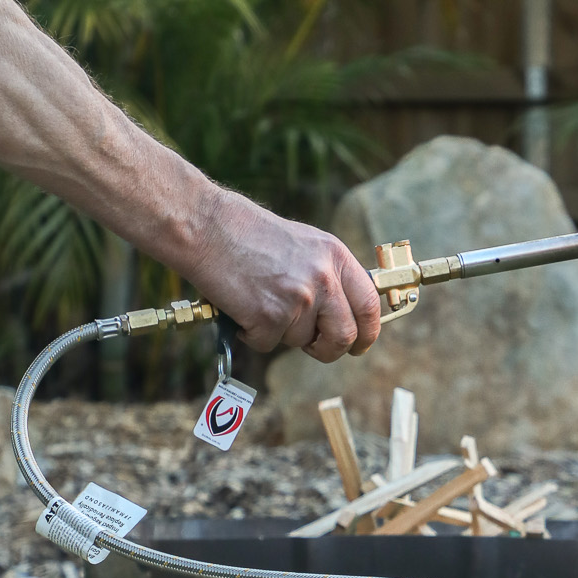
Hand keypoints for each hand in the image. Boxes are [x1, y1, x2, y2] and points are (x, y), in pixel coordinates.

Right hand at [187, 189, 380, 360]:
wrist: (208, 227)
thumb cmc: (250, 234)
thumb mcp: (306, 244)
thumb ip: (329, 274)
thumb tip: (344, 311)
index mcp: (336, 256)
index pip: (369, 305)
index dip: (368, 333)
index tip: (359, 345)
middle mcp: (323, 278)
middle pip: (345, 336)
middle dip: (330, 350)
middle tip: (315, 348)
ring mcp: (298, 300)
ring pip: (301, 341)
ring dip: (280, 332)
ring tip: (260, 300)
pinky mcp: (270, 317)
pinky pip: (267, 344)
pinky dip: (252, 334)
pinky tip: (242, 306)